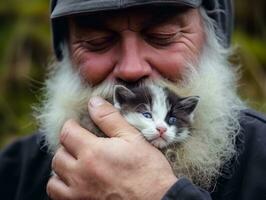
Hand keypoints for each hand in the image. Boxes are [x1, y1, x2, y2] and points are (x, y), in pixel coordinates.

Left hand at [47, 97, 176, 199]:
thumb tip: (93, 102)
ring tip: (76, 164)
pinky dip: (62, 187)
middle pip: (58, 155)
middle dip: (67, 146)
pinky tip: (76, 182)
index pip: (67, 133)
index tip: (77, 125)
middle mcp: (80, 174)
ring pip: (54, 178)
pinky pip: (58, 196)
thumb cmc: (147, 169)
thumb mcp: (132, 138)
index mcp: (92, 152)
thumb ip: (110, 118)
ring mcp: (79, 194)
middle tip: (80, 144)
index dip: (70, 125)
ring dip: (62, 168)